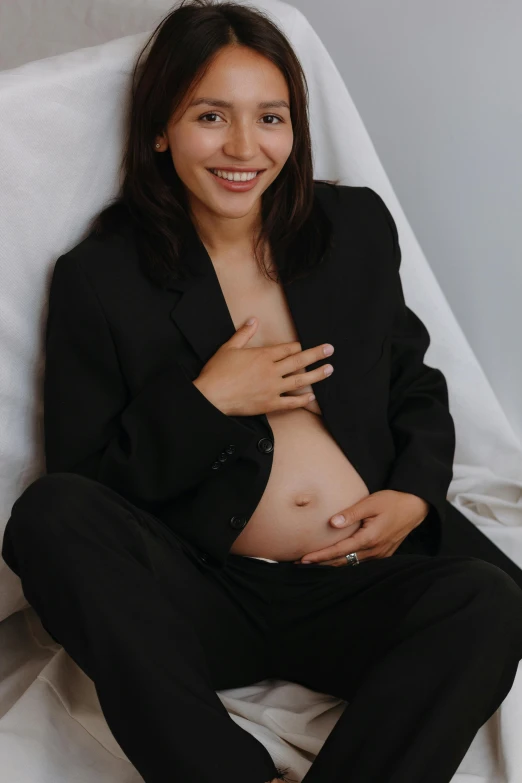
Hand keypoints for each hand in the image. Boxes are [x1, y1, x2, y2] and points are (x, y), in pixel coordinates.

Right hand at [194, 317, 333, 416]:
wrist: (211, 396)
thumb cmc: (217, 372)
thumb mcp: (229, 348)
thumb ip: (244, 334)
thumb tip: (253, 320)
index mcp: (262, 355)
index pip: (286, 348)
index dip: (297, 346)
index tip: (304, 345)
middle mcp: (271, 370)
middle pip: (298, 360)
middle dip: (316, 354)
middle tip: (330, 350)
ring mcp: (272, 388)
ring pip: (299, 380)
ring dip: (316, 374)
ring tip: (329, 369)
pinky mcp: (270, 403)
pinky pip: (291, 402)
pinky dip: (302, 399)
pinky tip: (312, 396)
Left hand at [294, 490, 429, 565]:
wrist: (415, 507)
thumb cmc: (392, 502)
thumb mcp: (371, 503)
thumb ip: (351, 513)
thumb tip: (332, 523)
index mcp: (368, 539)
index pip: (339, 551)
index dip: (320, 556)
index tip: (304, 559)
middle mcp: (373, 551)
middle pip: (342, 562)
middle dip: (322, 564)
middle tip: (301, 564)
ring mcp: (379, 554)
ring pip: (351, 564)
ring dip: (332, 564)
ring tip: (314, 564)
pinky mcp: (382, 553)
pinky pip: (360, 562)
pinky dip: (346, 562)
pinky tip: (335, 560)